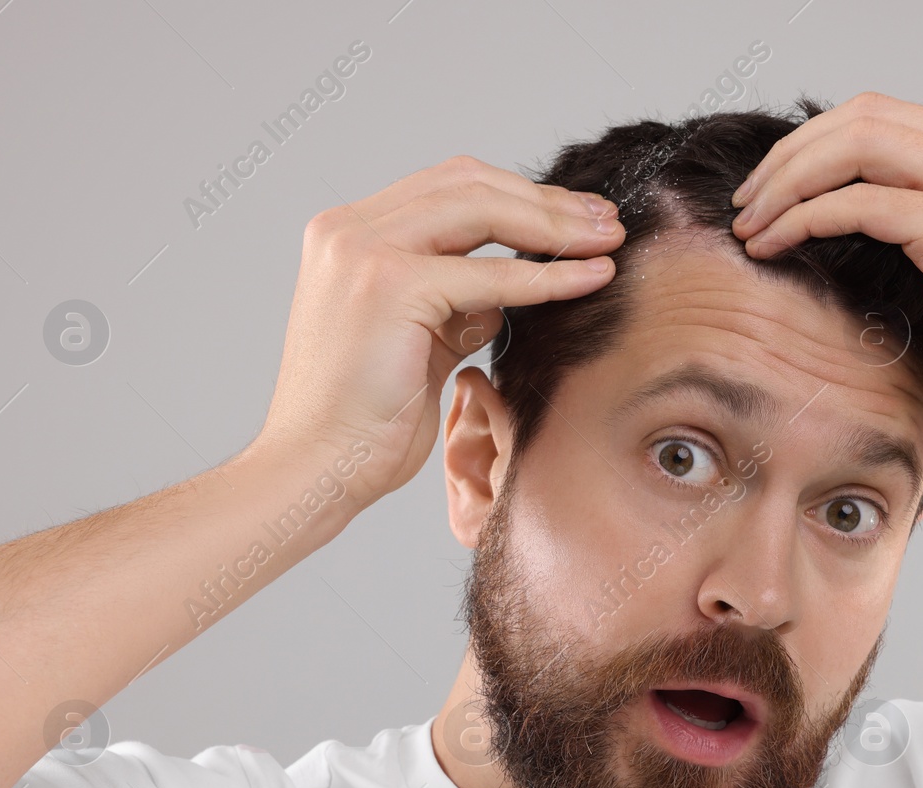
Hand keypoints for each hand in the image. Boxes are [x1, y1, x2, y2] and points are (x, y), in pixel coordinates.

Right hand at [255, 155, 623, 507]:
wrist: (315, 469)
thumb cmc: (365, 423)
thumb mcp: (420, 342)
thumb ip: (455, 303)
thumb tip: (508, 288)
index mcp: (349, 235)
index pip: (448, 188)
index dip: (519, 196)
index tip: (576, 218)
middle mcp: (347, 230)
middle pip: (468, 183)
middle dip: (546, 201)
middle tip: (605, 220)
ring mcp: (362, 250)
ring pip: (481, 209)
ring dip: (553, 225)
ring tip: (607, 241)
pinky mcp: (388, 285)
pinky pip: (489, 274)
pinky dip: (545, 277)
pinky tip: (590, 278)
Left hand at [729, 92, 922, 448]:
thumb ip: (922, 214)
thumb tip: (840, 199)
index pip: (886, 114)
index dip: (815, 141)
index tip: (769, 186)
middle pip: (866, 116)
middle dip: (792, 154)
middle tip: (745, 202)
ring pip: (858, 147)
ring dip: (789, 181)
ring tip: (749, 224)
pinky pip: (861, 204)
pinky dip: (805, 217)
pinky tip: (773, 244)